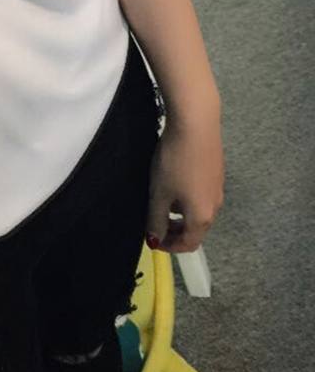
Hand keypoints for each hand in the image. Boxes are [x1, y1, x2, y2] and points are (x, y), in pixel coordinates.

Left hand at [145, 108, 224, 252]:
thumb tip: (154, 240)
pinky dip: (188, 199)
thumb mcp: (159, 193)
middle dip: (174, 231)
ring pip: (199, 211)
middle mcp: (215, 205)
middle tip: (154, 224)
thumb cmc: (175, 161)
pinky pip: (202, 195)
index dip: (169, 247)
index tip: (152, 239)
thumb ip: (156, 220)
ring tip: (161, 200)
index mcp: (201, 216)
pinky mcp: (217, 172)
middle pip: (196, 229)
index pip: (188, 244)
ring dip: (180, 214)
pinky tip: (173, 182)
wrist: (196, 124)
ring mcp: (219, 188)